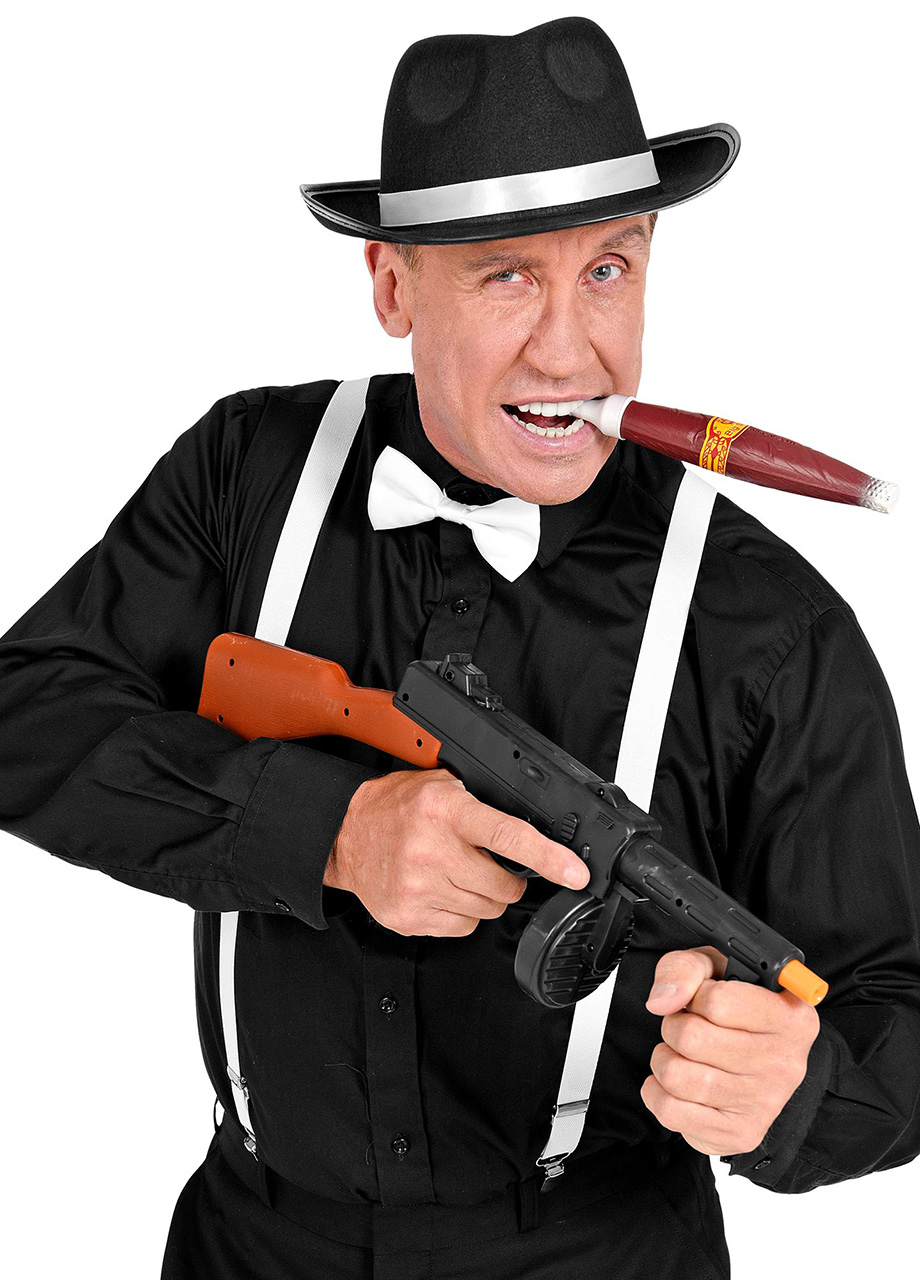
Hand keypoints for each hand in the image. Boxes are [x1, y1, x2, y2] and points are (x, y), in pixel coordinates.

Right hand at [325, 768, 589, 936]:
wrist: (345, 835)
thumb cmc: (396, 807)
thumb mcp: (441, 786)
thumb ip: (483, 803)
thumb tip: (535, 830)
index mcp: (447, 811)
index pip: (508, 836)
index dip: (548, 858)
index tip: (575, 874)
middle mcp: (432, 849)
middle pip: (503, 886)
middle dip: (507, 880)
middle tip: (488, 864)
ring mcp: (419, 888)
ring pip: (486, 910)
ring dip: (483, 897)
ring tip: (457, 873)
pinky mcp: (409, 916)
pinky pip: (462, 928)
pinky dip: (461, 914)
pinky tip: (441, 891)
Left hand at [639, 946, 820, 1155]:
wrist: (757, 1069)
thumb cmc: (734, 1013)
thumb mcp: (715, 971)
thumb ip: (686, 969)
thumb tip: (663, 1001)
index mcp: (791, 1017)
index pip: (717, 1001)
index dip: (695, 996)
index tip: (702, 1000)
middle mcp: (785, 1063)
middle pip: (691, 1038)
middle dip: (674, 1027)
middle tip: (688, 1028)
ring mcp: (764, 1104)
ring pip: (675, 1074)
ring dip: (664, 1058)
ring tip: (682, 1054)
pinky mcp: (740, 1134)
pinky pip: (669, 1111)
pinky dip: (657, 1091)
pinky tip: (676, 1084)